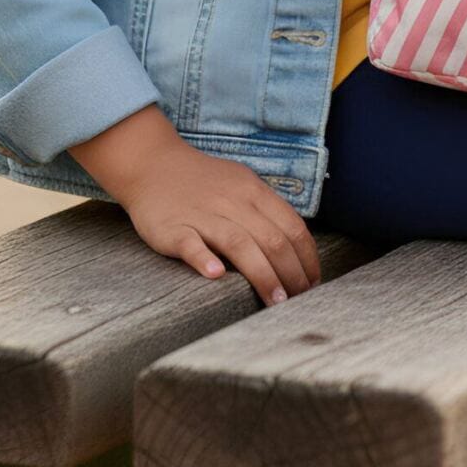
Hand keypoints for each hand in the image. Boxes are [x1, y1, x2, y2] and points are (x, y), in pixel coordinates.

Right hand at [126, 148, 321, 300]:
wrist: (153, 164)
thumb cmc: (203, 183)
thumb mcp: (241, 185)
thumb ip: (266, 211)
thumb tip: (296, 248)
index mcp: (253, 191)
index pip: (292, 226)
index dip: (307, 258)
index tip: (312, 282)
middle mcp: (232, 201)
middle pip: (271, 239)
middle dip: (291, 273)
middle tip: (299, 300)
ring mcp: (202, 214)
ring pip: (239, 243)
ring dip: (262, 274)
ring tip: (275, 301)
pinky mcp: (173, 228)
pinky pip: (191, 244)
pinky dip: (204, 259)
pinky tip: (216, 276)